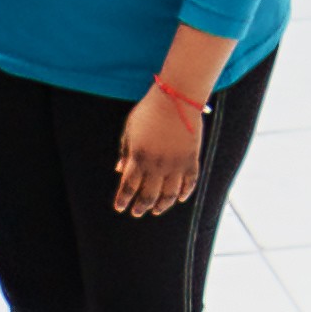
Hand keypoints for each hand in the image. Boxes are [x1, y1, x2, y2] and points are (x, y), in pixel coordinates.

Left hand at [114, 88, 203, 220]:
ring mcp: (176, 164)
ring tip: (157, 210)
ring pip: (169, 194)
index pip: (128, 187)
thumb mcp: (130, 131)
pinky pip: (190, 183)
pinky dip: (185, 193)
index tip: (120, 208)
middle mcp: (157, 165)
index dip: (123, 200)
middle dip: (141, 207)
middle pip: (148, 195)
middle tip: (137, 213)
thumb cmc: (149, 111)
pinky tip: (180, 199)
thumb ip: (125, 153)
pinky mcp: (191, 159)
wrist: (176, 98)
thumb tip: (119, 170)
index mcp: (139, 157)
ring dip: (162, 205)